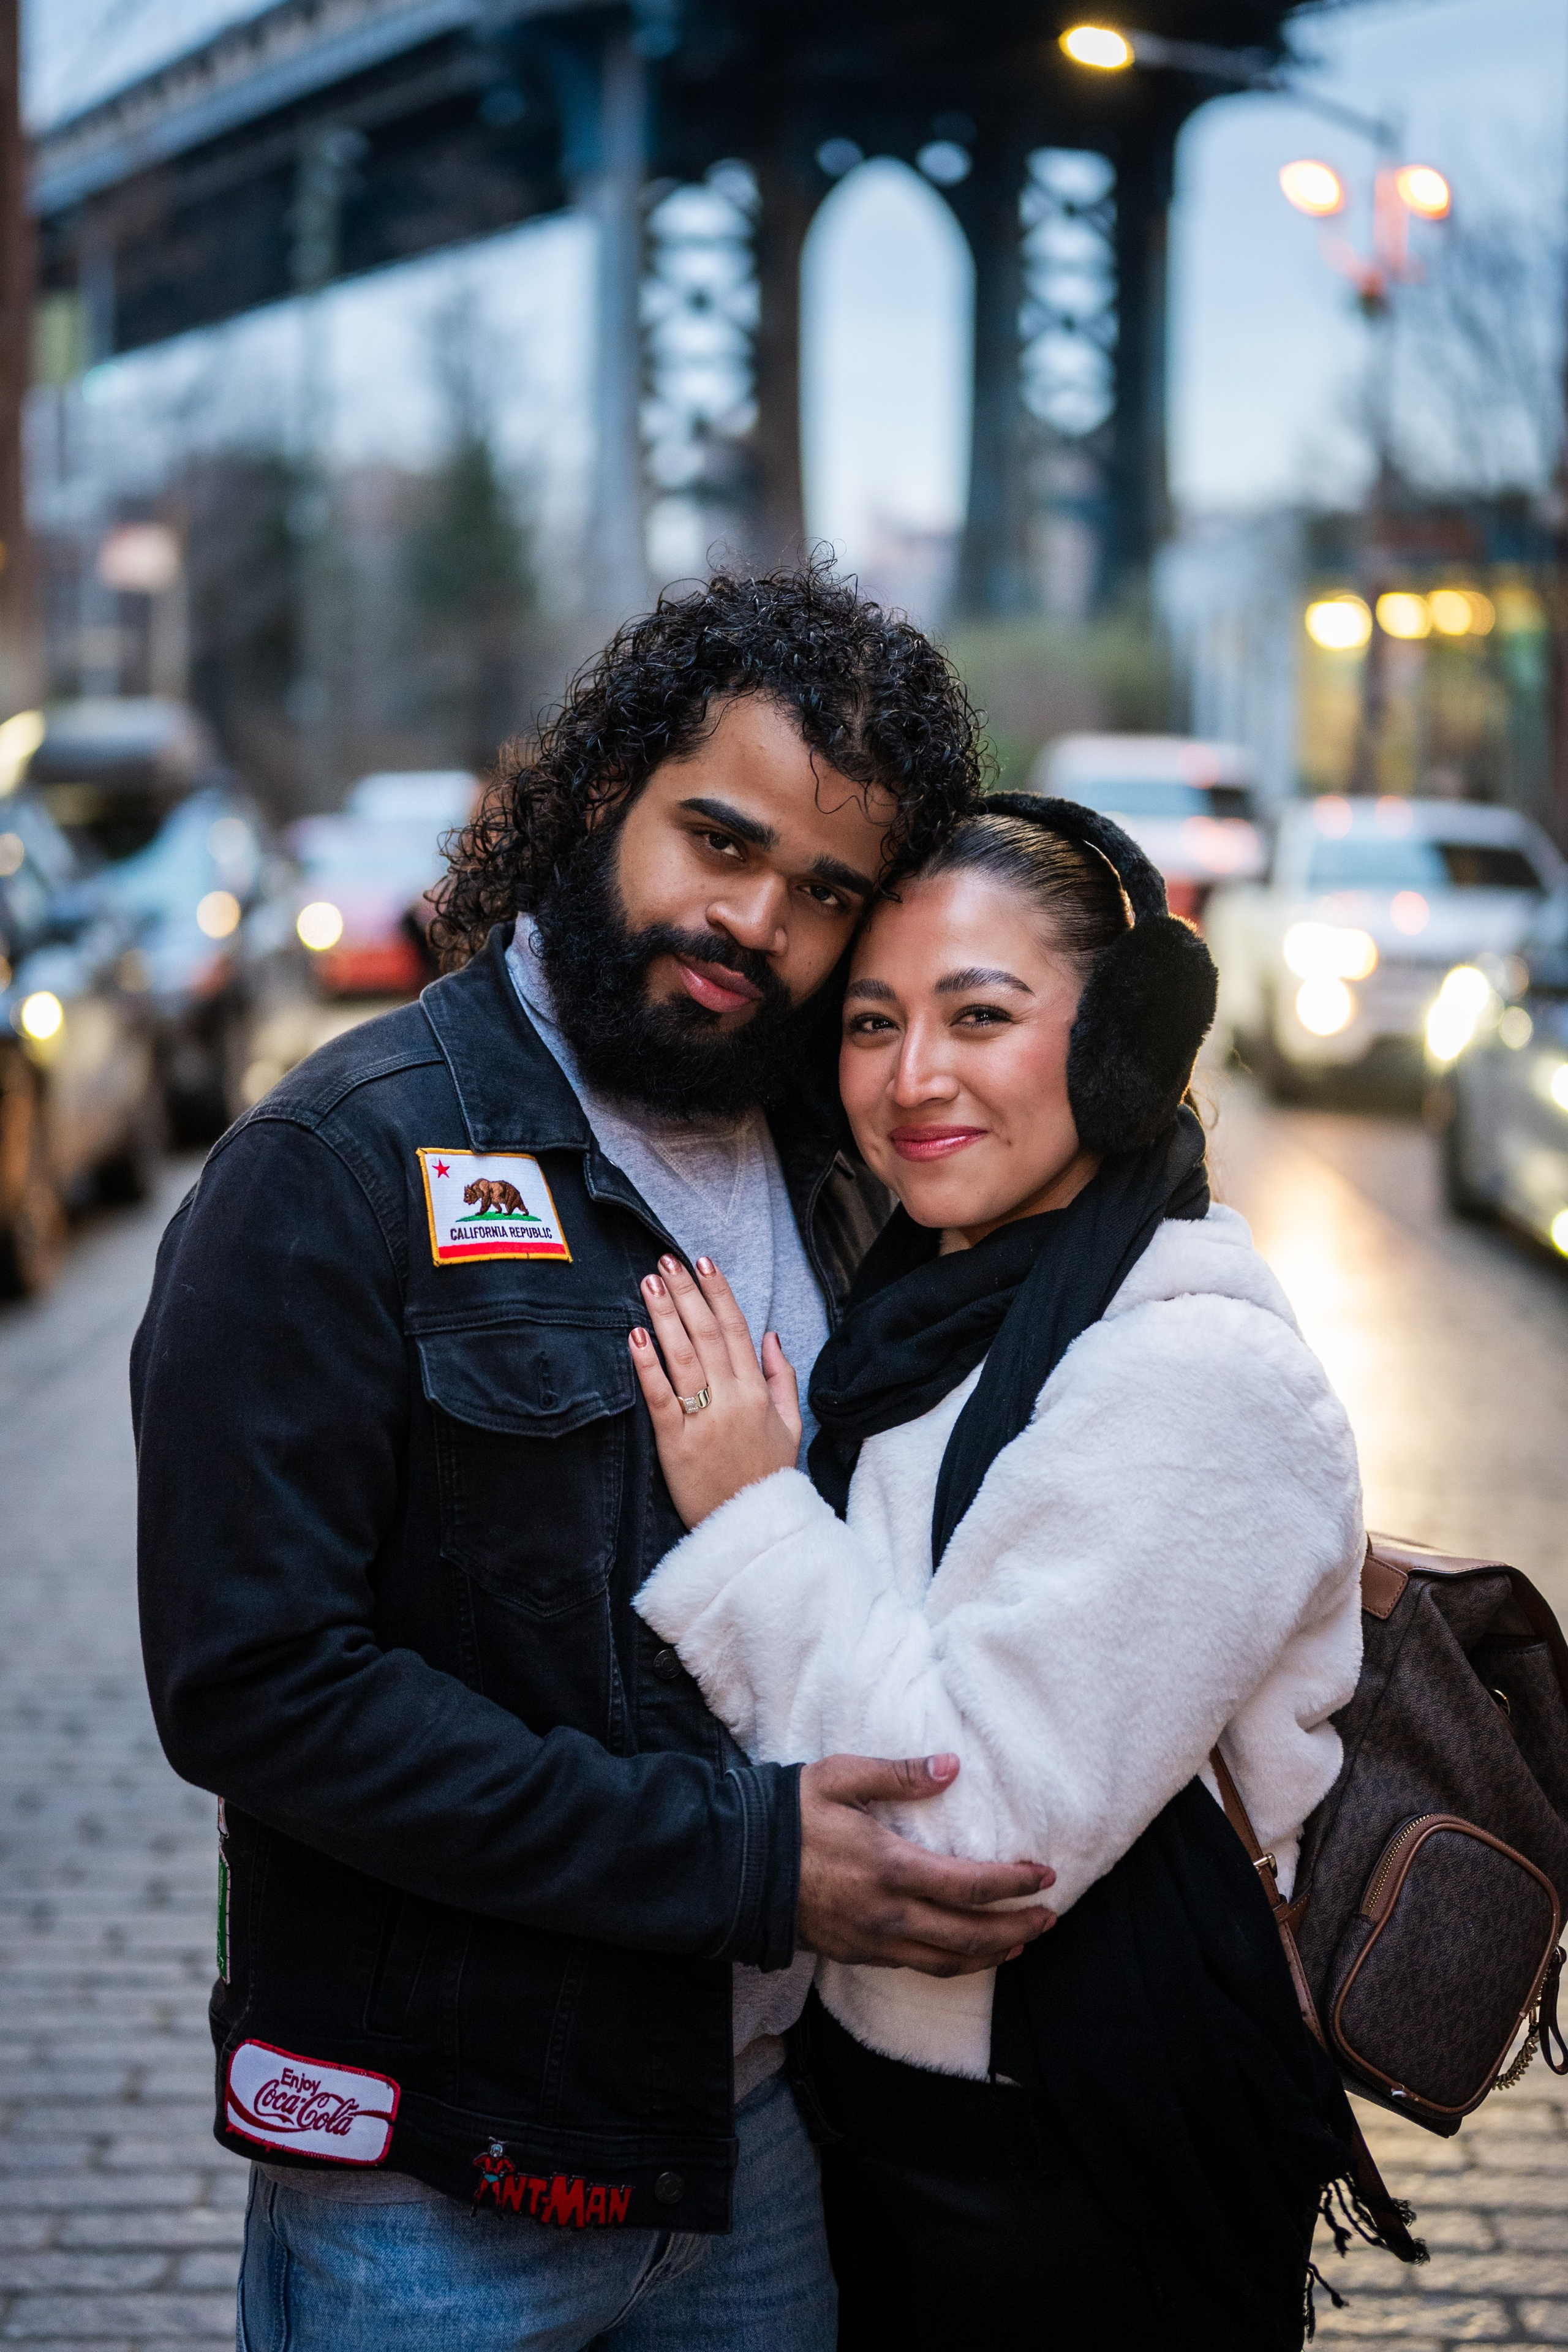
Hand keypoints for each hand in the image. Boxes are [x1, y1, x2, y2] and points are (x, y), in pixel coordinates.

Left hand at [629, 1254, 802, 1527]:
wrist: (753, 1529)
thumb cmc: (767, 1476)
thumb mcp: (789, 1425)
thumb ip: (782, 1378)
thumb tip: (770, 1336)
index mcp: (758, 1392)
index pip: (737, 1330)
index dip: (718, 1293)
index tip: (702, 1262)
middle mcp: (733, 1399)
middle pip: (707, 1334)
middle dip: (686, 1293)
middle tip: (666, 1260)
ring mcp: (704, 1420)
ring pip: (683, 1357)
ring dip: (665, 1316)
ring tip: (649, 1284)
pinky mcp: (677, 1444)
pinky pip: (661, 1398)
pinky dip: (648, 1366)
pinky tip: (636, 1337)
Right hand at [798, 1752, 1055, 1976]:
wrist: (734, 1866)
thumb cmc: (789, 1814)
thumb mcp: (840, 1777)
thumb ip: (899, 1775)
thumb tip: (951, 1767)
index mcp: (890, 1867)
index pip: (971, 1885)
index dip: (1015, 1884)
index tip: (1045, 1876)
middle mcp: (887, 1914)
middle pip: (969, 1935)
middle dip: (1016, 1928)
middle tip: (1049, 1918)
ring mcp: (871, 1941)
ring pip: (946, 1961)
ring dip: (991, 1954)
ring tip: (1021, 1943)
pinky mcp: (856, 1955)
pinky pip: (915, 1966)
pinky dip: (952, 1963)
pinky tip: (966, 1953)